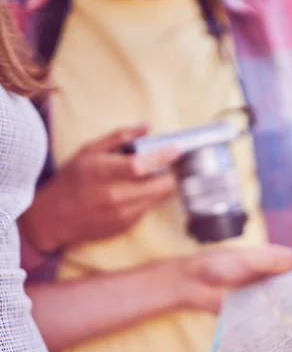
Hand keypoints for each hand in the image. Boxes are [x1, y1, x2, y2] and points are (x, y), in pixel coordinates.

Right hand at [21, 124, 180, 252]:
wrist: (54, 217)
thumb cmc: (72, 179)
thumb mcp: (89, 151)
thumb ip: (120, 137)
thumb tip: (147, 126)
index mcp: (105, 173)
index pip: (142, 166)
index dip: (164, 157)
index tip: (177, 149)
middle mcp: (117, 196)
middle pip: (162, 185)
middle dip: (173, 173)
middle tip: (173, 163)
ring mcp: (124, 214)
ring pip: (161, 198)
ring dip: (164, 185)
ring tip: (158, 174)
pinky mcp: (128, 225)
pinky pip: (149, 208)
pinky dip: (150, 197)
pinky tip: (140, 190)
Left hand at [165, 245, 291, 313]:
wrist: (193, 284)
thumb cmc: (220, 264)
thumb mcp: (251, 258)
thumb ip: (275, 260)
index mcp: (269, 258)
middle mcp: (268, 275)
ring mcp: (261, 293)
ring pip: (283, 299)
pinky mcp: (253, 309)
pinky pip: (270, 314)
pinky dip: (279, 318)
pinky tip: (291, 325)